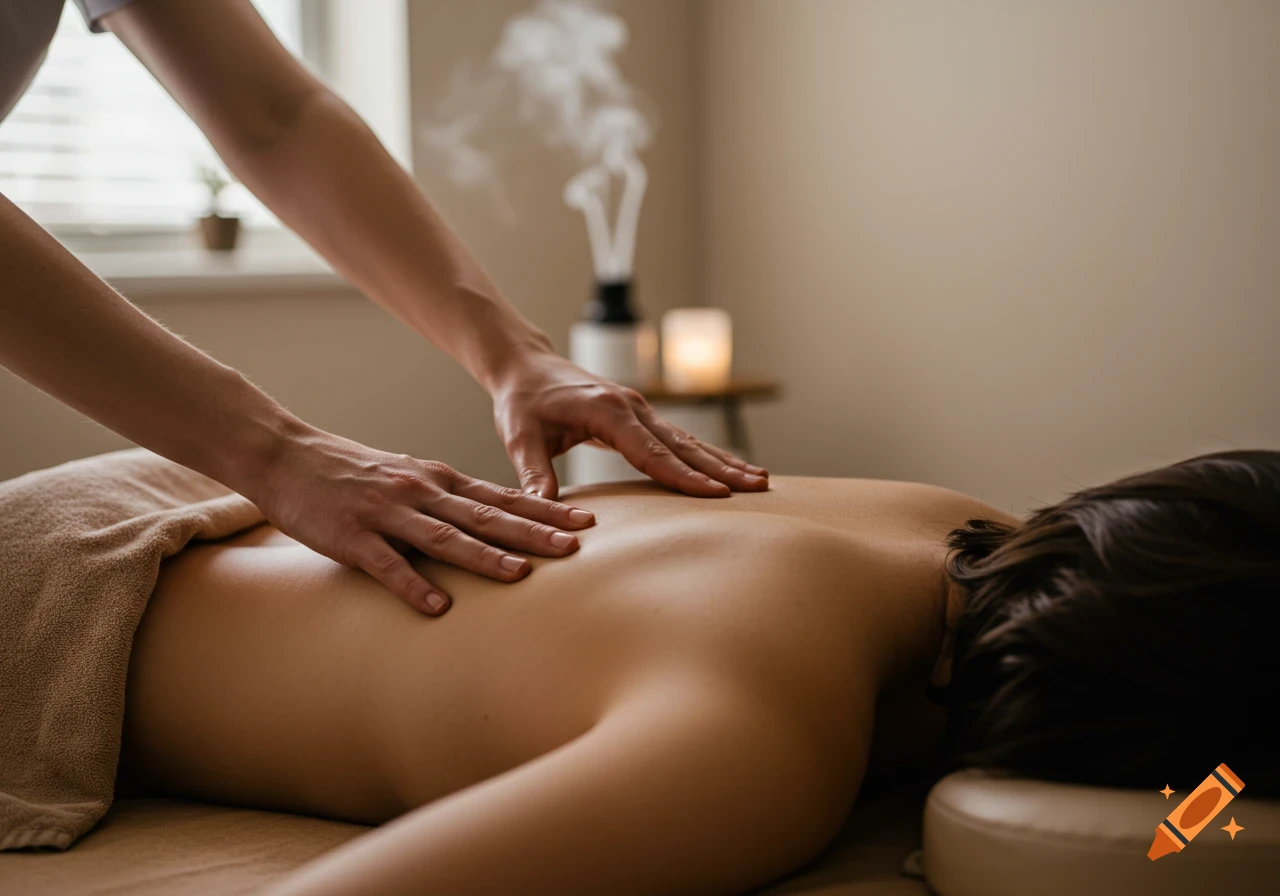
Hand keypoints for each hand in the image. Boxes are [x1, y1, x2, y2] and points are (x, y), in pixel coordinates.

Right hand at [250, 424, 595, 616]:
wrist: (285, 456)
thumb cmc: (352, 473)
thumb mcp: (409, 478)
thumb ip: (449, 499)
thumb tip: (497, 522)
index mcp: (437, 480)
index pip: (503, 497)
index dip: (545, 511)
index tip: (586, 523)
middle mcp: (421, 492)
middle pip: (487, 515)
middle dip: (534, 533)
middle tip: (576, 548)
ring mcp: (386, 513)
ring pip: (445, 536)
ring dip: (486, 557)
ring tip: (522, 576)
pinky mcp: (350, 537)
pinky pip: (387, 565)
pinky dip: (414, 585)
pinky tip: (439, 607)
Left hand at [490, 349, 768, 498]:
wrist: (525, 366)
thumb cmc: (521, 402)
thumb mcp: (519, 436)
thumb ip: (533, 472)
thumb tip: (542, 509)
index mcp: (606, 411)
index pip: (650, 451)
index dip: (682, 476)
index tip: (714, 494)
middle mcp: (631, 406)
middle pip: (682, 444)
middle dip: (722, 468)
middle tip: (758, 488)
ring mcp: (639, 409)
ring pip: (688, 440)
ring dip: (724, 461)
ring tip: (760, 481)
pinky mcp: (640, 415)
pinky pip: (678, 439)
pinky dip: (707, 455)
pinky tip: (730, 469)